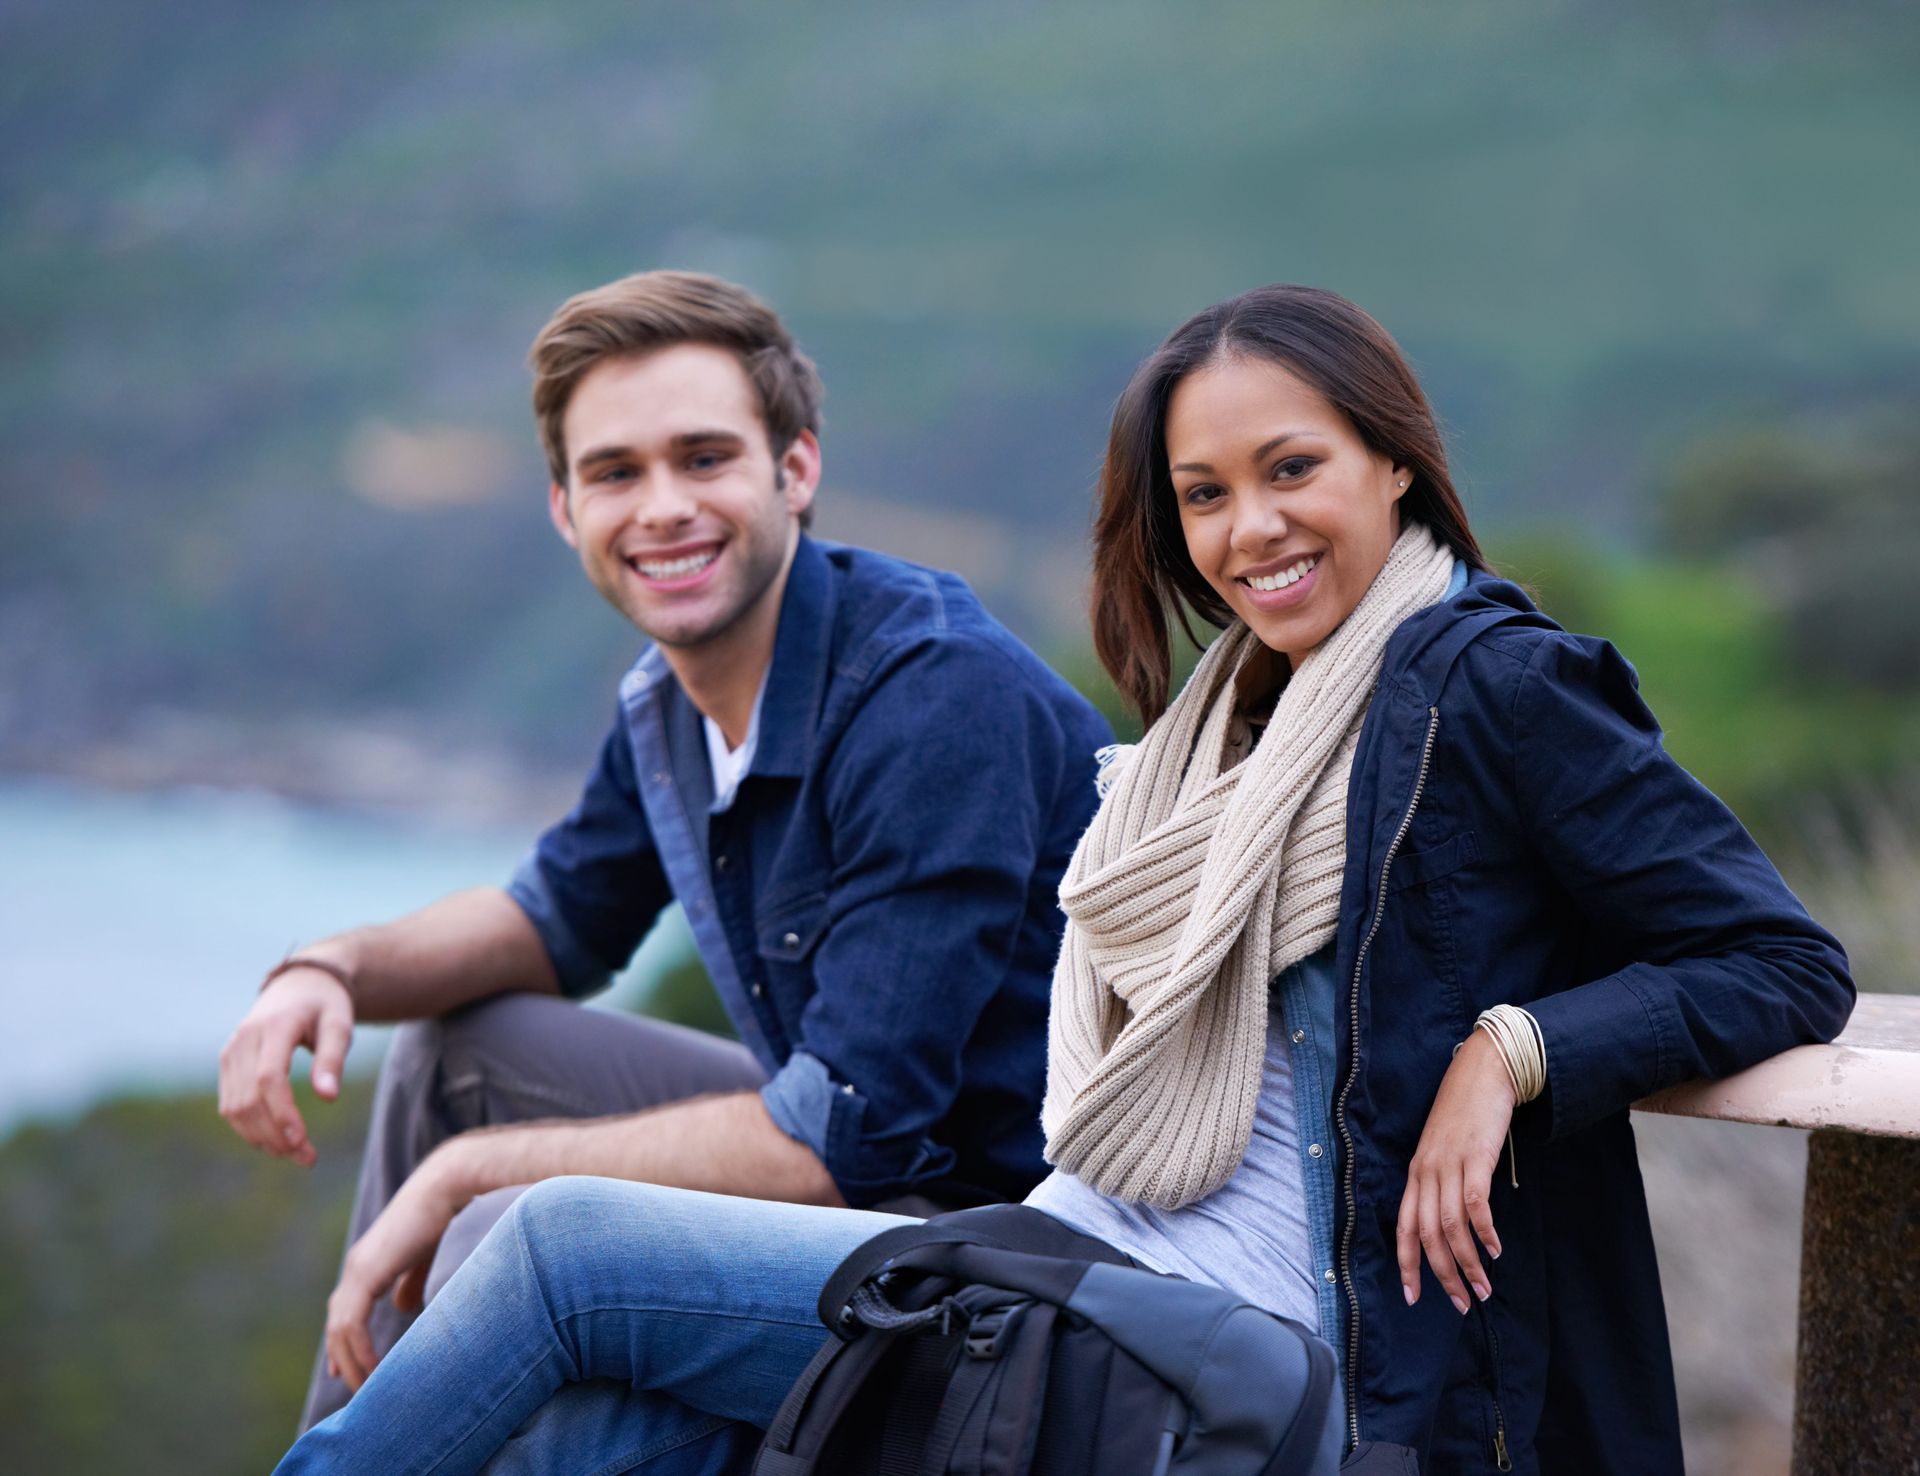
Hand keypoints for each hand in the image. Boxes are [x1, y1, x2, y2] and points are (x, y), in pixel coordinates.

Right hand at [217, 965, 353, 1166]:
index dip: (282, 1113)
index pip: (269, 1078)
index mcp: (274, 1026)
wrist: (299, 984)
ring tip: (297, 1154)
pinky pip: (231, 1104)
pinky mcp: (227, 1063)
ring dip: (262, 1137)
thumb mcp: (340, 1025)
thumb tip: (328, 1098)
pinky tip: (276, 1141)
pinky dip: (249, 1127)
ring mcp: (230, 1051)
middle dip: (276, 1134)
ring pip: (235, 1107)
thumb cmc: (326, 1005)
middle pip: (249, 1099)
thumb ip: (333, 1059)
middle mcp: (244, 1039)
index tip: (302, 1141)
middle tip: (308, 1158)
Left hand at [325, 1152, 467, 1392]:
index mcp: (368, 1263)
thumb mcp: (424, 1256)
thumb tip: (403, 1307)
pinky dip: (359, 1349)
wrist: (445, 1187)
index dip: (342, 1342)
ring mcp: (358, 1269)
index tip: (343, 1372)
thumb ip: (411, 1280)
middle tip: (357, 1389)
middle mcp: (356, 1267)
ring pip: (340, 1329)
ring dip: (351, 1361)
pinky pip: (352, 1323)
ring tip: (367, 1387)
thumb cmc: (441, 1215)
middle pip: (337, 1324)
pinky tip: (375, 1367)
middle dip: (344, 1358)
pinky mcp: (367, 1273)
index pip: (344, 1310)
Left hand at [1396, 1029, 1515, 1315]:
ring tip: (1483, 1288)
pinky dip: (1482, 1231)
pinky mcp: (1474, 1158)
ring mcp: (1448, 1164)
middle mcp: (1426, 1172)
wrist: (1483, 1073)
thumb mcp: (1444, 1150)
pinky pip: (1474, 1204)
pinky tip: (1495, 1250)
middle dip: (1442, 1275)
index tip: (1413, 1297)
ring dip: (1467, 1263)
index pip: (1403, 1228)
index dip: (1407, 1264)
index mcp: (1415, 1174)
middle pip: (1425, 1235)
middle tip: (1462, 1304)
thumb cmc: (1466, 1114)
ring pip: (1449, 1226)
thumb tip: (1454, 1223)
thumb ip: (1443, 1183)